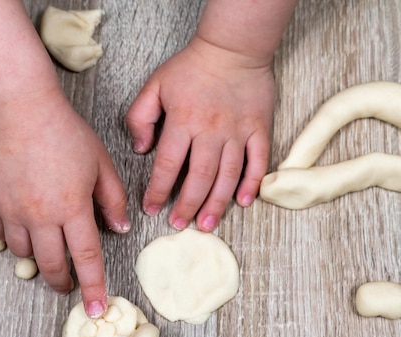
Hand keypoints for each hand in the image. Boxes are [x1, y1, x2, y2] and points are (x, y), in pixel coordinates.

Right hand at [0, 86, 128, 317]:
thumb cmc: (65, 133)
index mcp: (73, 208)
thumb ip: (113, 199)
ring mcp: (12, 211)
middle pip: (51, 265)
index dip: (93, 287)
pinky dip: (10, 237)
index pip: (87, 258)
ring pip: (23, 253)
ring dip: (37, 256)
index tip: (96, 309)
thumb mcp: (101, 164)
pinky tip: (20, 226)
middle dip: (61, 282)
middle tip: (67, 284)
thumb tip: (121, 229)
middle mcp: (41, 216)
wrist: (20, 111)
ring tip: (46, 245)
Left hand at [127, 36, 274, 231]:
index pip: (168, 165)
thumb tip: (141, 149)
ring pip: (228, 175)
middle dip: (187, 206)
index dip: (157, 191)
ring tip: (206, 224)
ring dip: (217, 203)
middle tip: (180, 225)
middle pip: (199, 178)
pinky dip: (252, 183)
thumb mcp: (155, 85)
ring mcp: (239, 131)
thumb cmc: (192, 67)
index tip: (151, 209)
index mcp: (183, 122)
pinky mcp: (260, 129)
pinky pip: (258, 161)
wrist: (233, 48)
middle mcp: (211, 131)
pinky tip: (243, 201)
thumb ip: (140, 117)